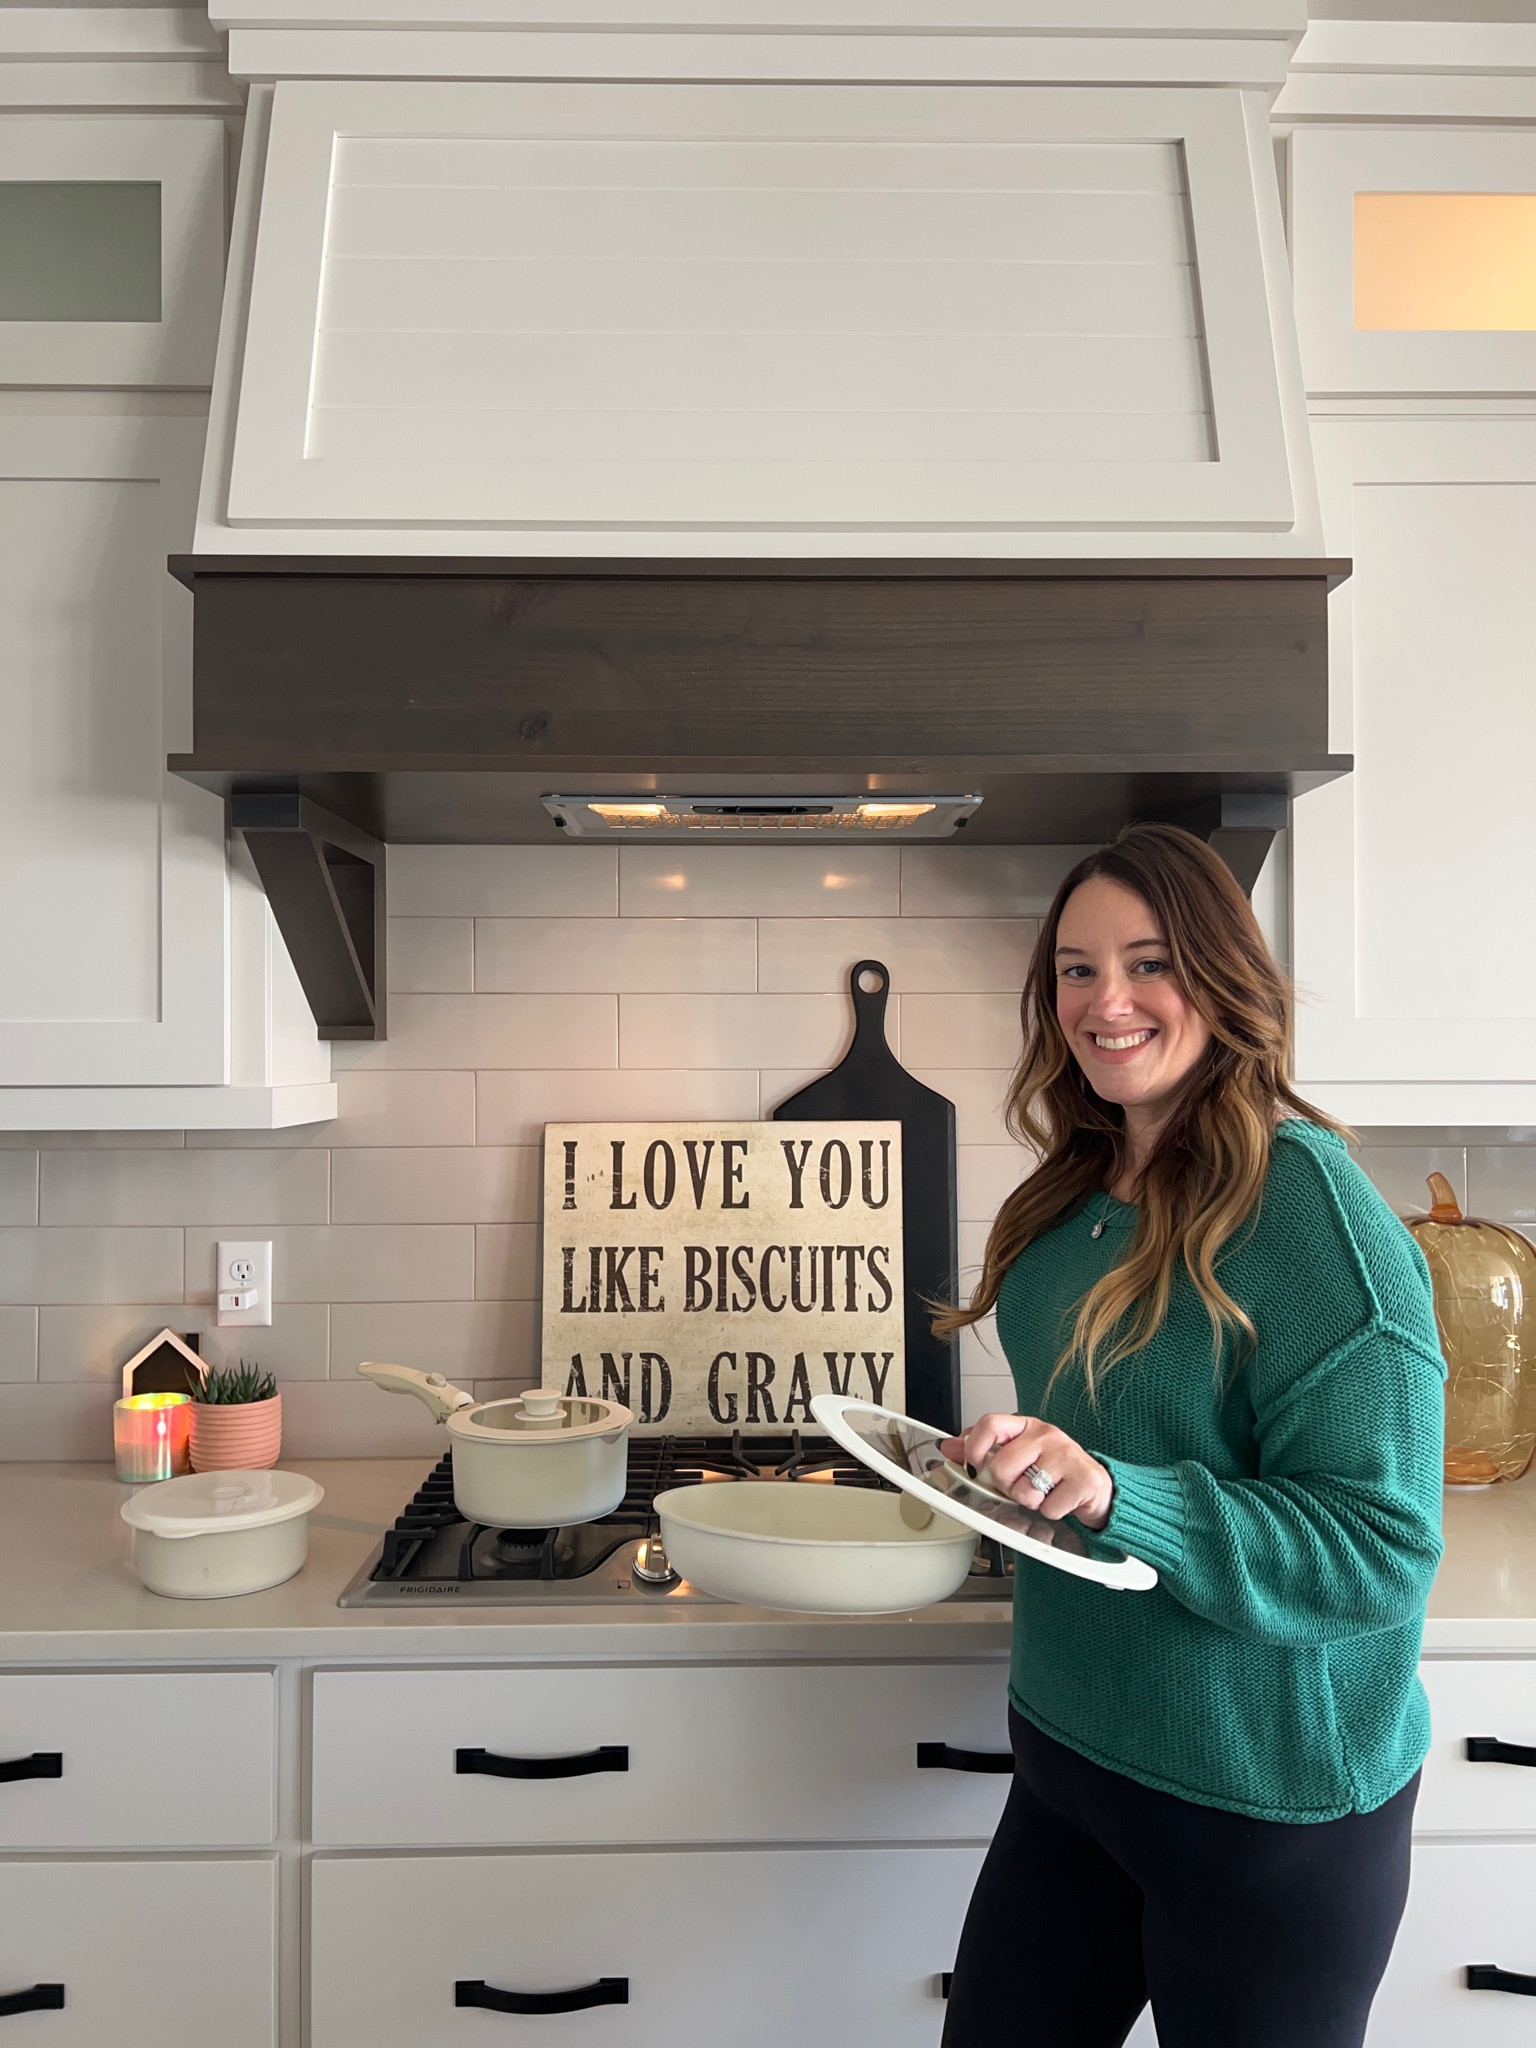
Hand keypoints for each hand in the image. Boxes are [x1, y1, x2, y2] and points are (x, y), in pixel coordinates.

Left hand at [938, 1414, 1113, 1530]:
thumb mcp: (1017, 1456)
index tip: (974, 1466)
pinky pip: (1049, 1508)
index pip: (990, 1423)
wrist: (1095, 1486)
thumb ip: (982, 1451)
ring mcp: (1067, 1455)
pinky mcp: (1084, 1479)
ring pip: (1025, 1490)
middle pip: (1002, 1465)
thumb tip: (948, 1447)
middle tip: (1021, 1486)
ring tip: (1043, 1493)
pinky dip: (1051, 1512)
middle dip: (1006, 1486)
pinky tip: (1060, 1501)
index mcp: (1026, 1426)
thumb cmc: (1053, 1470)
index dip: (974, 1447)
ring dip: (1030, 1501)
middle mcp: (1046, 1435)